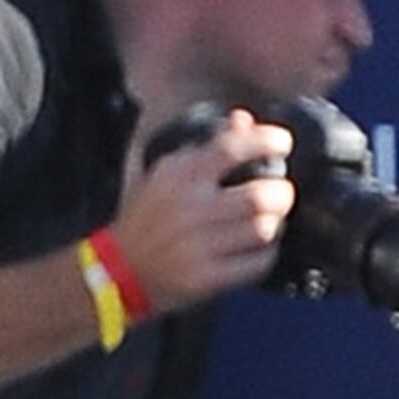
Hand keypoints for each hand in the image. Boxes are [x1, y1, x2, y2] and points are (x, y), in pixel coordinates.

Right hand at [112, 113, 294, 314]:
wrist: (115, 273)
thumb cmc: (145, 220)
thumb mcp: (164, 175)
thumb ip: (206, 147)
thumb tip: (243, 120)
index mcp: (177, 175)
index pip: (232, 148)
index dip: (266, 141)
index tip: (283, 143)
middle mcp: (188, 208)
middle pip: (260, 195)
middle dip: (282, 194)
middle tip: (281, 194)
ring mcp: (196, 245)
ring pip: (263, 229)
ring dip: (276, 224)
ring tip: (270, 221)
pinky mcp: (205, 278)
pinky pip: (255, 263)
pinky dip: (266, 255)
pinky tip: (258, 250)